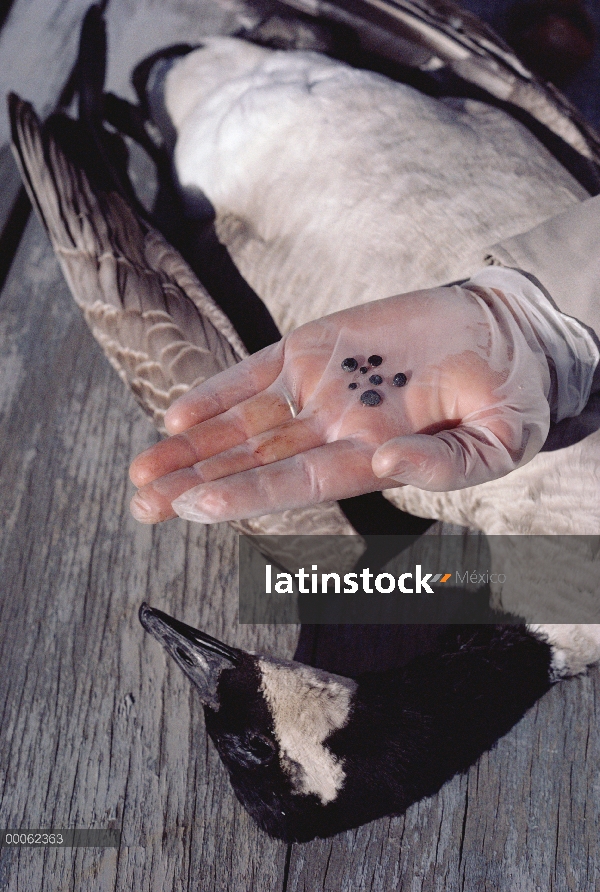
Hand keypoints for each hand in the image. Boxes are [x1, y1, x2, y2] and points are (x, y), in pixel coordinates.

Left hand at [129, 285, 550, 522]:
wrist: (506, 332)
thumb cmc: (510, 397)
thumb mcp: (500, 442)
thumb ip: (448, 464)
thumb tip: (387, 460)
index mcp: (373, 459)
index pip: (299, 484)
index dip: (246, 494)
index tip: (194, 507)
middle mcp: (336, 430)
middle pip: (255, 461)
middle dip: (197, 482)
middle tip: (143, 504)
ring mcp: (321, 389)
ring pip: (244, 422)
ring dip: (192, 445)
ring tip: (142, 471)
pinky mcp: (315, 347)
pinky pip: (256, 371)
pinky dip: (217, 391)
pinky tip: (177, 416)